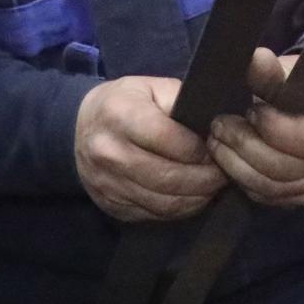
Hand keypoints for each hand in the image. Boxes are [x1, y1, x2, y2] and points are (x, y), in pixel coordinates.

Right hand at [75, 76, 224, 222]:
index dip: (199, 148)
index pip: (169, 139)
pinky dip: (179, 209)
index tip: (218, 148)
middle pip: (168, 177)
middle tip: (224, 174)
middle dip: (205, 179)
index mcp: (120, 115)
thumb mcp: (151, 88)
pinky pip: (153, 215)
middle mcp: (109, 152)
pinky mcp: (110, 205)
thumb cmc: (124, 103)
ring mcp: (107, 184)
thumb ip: (181, 102)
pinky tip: (192, 197)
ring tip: (214, 187)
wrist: (78, 129)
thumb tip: (214, 126)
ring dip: (197, 198)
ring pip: (163, 203)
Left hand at [208, 48, 303, 208]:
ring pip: (276, 187)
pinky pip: (274, 198)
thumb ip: (271, 71)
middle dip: (244, 147)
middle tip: (218, 128)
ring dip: (237, 167)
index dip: (271, 129)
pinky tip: (232, 163)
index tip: (248, 111)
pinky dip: (247, 183)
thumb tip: (254, 59)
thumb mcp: (289, 69)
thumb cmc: (303, 83)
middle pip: (287, 166)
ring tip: (217, 144)